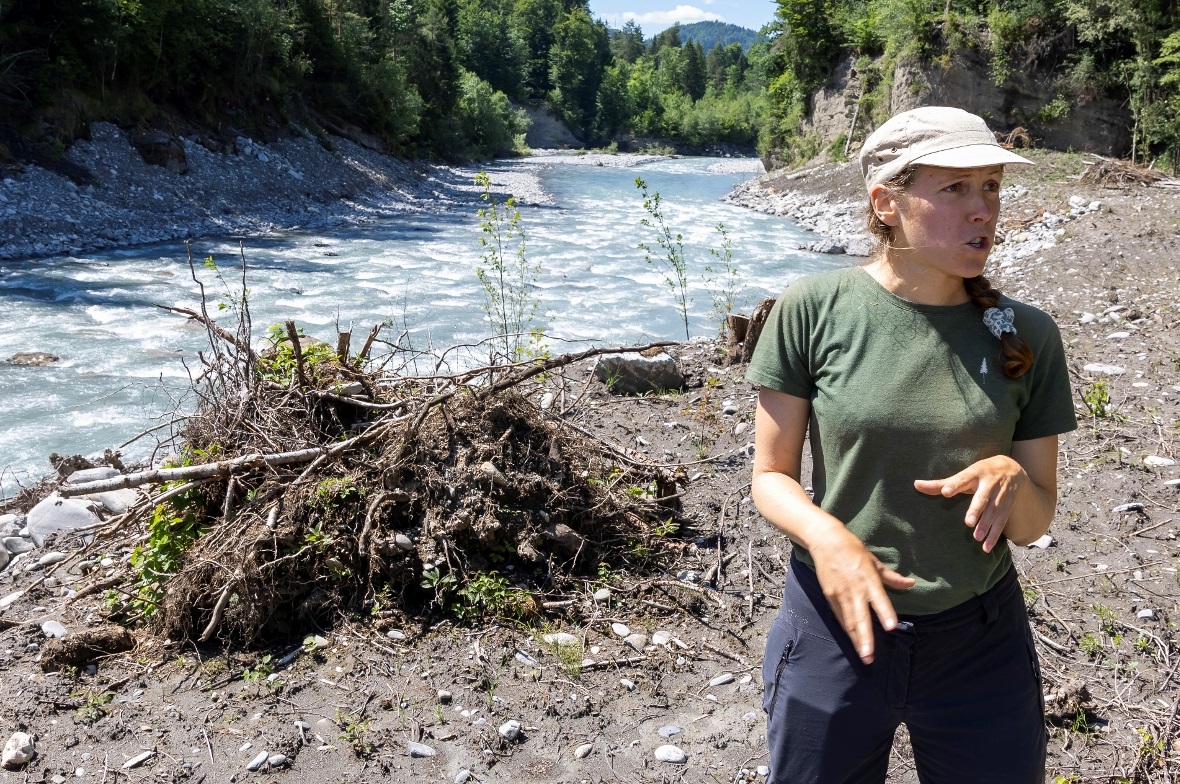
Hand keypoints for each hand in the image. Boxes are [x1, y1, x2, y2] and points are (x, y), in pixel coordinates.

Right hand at [809, 529, 914, 664]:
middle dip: (865, 639)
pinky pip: (840, 616)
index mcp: (868, 579)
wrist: (825, 541)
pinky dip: (848, 630)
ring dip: (856, 639)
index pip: (878, 599)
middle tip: (870, 657)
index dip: (884, 613)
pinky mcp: (830, 596)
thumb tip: (911, 585)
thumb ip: (891, 577)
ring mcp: (840, 594)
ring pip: (849, 621)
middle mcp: (854, 589)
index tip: (891, 627)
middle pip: (860, 617)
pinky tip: (853, 641)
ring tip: (864, 656)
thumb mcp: (874, 561)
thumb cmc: (853, 549)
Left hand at [914, 456, 1026, 553]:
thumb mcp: (963, 475)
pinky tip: (986, 547)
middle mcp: (989, 483)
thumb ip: (941, 483)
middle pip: (982, 497)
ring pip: (994, 511)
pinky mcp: (1008, 506)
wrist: (1012, 468)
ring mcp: (1001, 494)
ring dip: (986, 525)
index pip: (963, 479)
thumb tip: (915, 484)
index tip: (945, 492)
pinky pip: (1002, 521)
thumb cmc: (979, 473)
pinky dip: (994, 535)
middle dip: (976, 510)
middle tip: (968, 522)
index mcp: (974, 473)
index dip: (954, 485)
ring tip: (976, 537)